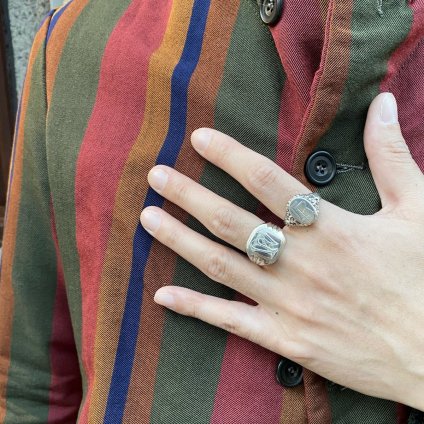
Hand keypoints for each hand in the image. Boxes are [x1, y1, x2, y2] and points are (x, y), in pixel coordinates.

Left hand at [139, 93, 423, 409]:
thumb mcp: (417, 210)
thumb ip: (391, 156)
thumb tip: (380, 106)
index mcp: (329, 228)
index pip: (266, 180)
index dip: (229, 156)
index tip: (199, 138)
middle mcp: (299, 262)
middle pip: (230, 221)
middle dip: (188, 195)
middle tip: (156, 176)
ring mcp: (286, 303)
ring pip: (220, 266)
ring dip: (180, 240)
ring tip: (148, 218)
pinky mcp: (284, 338)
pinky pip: (230, 320)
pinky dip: (194, 308)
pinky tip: (162, 294)